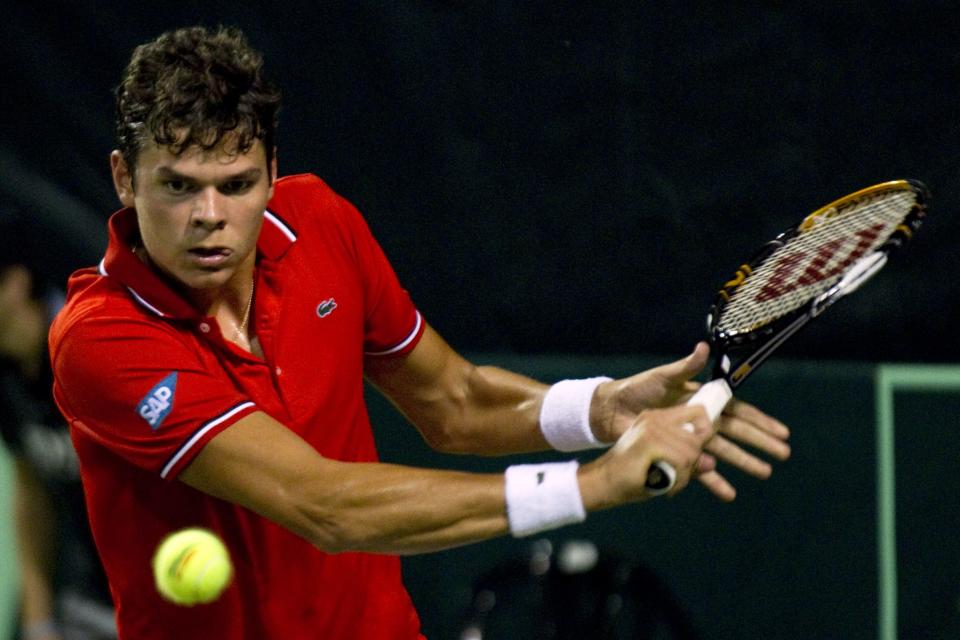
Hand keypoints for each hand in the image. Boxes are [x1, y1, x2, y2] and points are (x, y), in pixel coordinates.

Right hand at [580, 404, 714, 507]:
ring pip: (691, 451)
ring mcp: (651, 428)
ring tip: (666, 482)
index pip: (698, 412)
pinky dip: (677, 480)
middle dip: (692, 462)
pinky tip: (663, 485)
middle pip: (698, 437)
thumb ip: (687, 461)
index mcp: (657, 418)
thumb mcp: (664, 465)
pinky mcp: (649, 441)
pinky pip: (681, 462)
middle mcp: (655, 418)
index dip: (706, 430)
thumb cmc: (631, 476)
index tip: (699, 452)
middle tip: (675, 476)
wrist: (602, 483)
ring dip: (684, 475)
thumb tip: (711, 463)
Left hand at [589, 342, 790, 500]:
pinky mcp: (677, 453)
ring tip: (765, 473)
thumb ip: (685, 366)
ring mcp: (690, 438)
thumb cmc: (637, 389)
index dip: (759, 420)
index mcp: (701, 400)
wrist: (611, 411)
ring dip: (744, 462)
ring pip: (723, 452)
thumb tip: (704, 347)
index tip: (780, 431)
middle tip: (783, 454)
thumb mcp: (662, 377)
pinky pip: (698, 469)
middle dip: (760, 443)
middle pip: (736, 432)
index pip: (737, 411)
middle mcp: (700, 420)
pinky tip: (729, 492)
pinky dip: (713, 480)